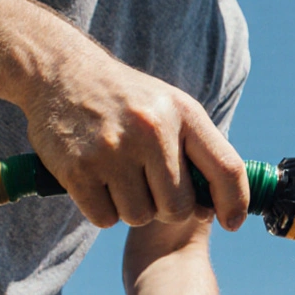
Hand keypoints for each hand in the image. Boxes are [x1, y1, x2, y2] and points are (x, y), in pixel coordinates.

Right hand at [22, 50, 248, 230]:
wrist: (60, 71)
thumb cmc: (127, 100)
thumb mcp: (171, 108)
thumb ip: (199, 152)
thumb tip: (213, 209)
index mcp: (184, 114)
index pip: (227, 169)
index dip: (235, 203)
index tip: (232, 223)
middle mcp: (152, 130)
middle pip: (178, 207)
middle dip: (166, 208)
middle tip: (149, 186)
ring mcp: (113, 150)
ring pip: (140, 216)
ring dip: (131, 208)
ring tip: (119, 176)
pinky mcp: (78, 168)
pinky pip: (105, 219)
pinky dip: (102, 210)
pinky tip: (97, 181)